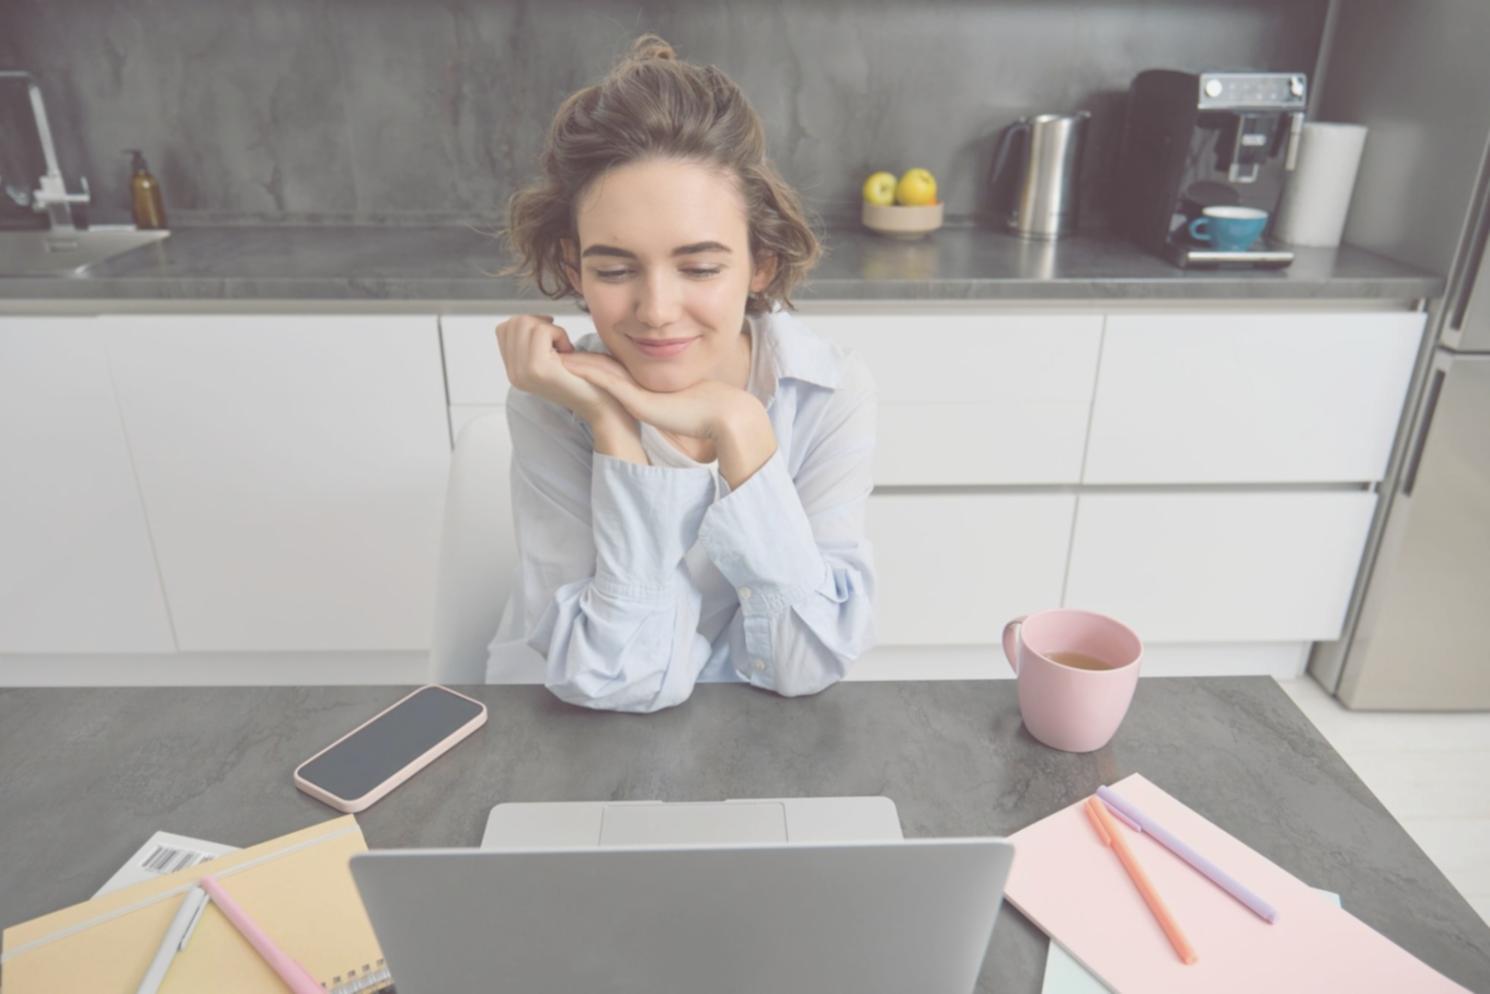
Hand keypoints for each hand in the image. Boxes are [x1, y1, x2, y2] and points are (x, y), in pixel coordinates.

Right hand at [494, 314, 626, 425]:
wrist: (600, 403)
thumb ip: (532, 342)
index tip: (550, 338)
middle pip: (514, 323)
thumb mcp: (550, 358)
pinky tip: (569, 352)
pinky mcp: (538, 368)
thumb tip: (532, 318)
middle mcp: (514, 374)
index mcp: (514, 371)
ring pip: (526, 323)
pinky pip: (542, 331)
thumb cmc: (584, 377)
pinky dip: (559, 334)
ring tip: (564, 350)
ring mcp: (523, 372)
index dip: (530, 324)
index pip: (504, 329)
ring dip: (551, 329)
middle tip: (559, 344)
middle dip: (540, 324)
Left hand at [558, 351, 751, 440]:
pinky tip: (570, 368)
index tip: (571, 359)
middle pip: (600, 365)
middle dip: (577, 359)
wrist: (720, 413)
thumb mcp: (672, 409)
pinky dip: (588, 374)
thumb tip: (656, 411)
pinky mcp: (639, 398)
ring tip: (554, 356)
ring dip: (576, 363)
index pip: (610, 370)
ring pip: (600, 370)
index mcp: (644, 385)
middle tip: (555, 350)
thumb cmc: (702, 414)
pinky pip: (608, 382)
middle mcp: (639, 382)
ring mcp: (638, 388)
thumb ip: (658, 407)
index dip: (589, 364)